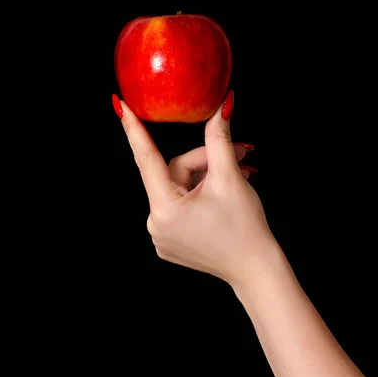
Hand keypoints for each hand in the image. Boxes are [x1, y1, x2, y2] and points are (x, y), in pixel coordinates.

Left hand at [113, 91, 278, 287]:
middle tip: (239, 154)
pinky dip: (198, 194)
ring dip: (206, 177)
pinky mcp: (170, 241)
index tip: (121, 106)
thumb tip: (220, 107)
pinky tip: (220, 196)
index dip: (134, 130)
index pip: (146, 158)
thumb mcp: (230, 178)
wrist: (257, 270)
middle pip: (175, 172)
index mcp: (165, 210)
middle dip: (206, 161)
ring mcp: (161, 236)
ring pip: (179, 186)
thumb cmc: (246, 229)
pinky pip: (179, 204)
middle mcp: (156, 225)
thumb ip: (219, 139)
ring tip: (237, 178)